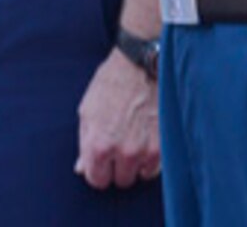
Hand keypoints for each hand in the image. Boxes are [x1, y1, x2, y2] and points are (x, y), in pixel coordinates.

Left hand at [74, 49, 159, 188]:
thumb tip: (82, 168)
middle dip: (117, 167)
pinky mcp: (164, 145)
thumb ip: (85, 144)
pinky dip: (151, 159)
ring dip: (136, 164)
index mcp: (99, 145)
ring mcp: (146, 150)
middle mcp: (123, 153)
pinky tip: (146, 140)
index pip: (97, 180)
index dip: (98, 170)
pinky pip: (156, 167)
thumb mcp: (87, 111)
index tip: (102, 161)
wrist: (140, 65)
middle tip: (119, 147)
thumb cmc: (111, 84)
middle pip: (120, 181)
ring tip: (133, 141)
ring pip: (139, 175)